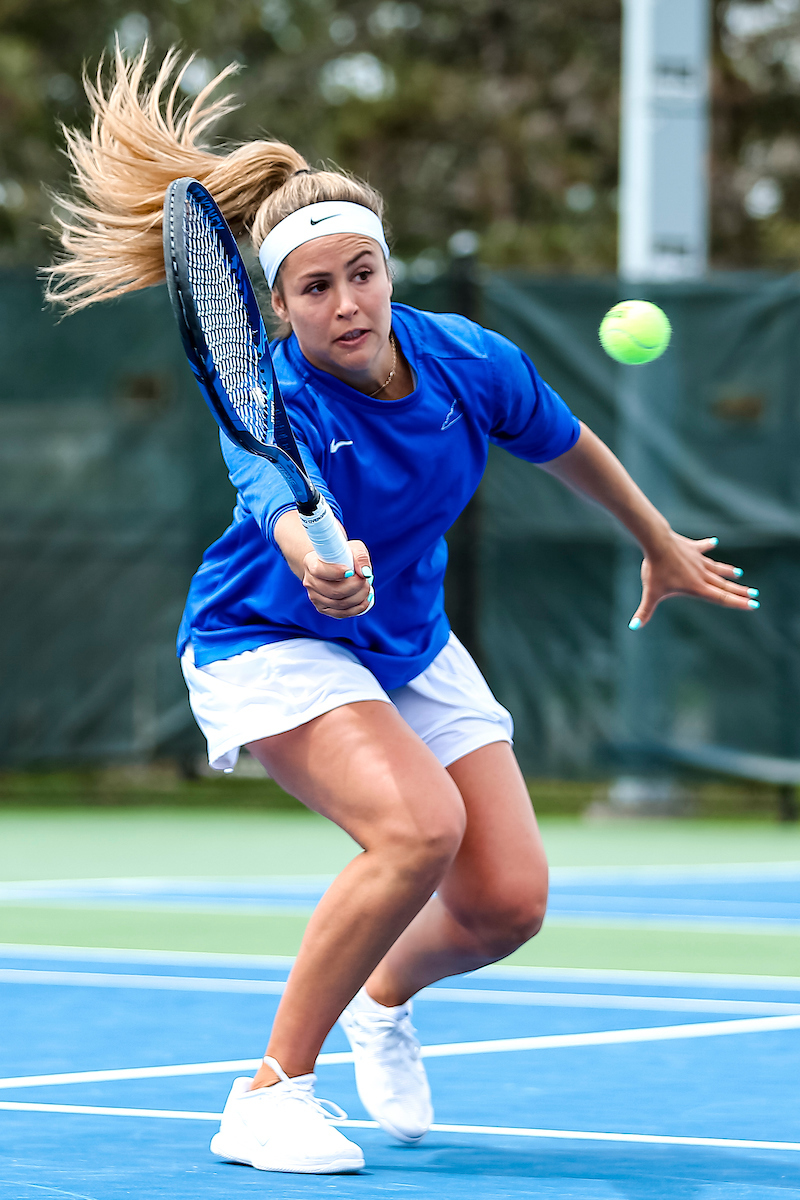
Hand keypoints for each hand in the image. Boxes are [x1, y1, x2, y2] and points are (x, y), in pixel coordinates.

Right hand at [301, 540, 373, 617]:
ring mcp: (315, 597)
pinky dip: (356, 609)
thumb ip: (360, 557)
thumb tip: (365, 573)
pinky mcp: (323, 608)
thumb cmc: (343, 556)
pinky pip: (340, 613)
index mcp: (311, 562)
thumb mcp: (353, 548)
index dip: (336, 573)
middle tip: (365, 580)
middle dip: (355, 587)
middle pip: (333, 591)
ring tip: (366, 588)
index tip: (350, 571)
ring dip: (358, 598)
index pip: (319, 570)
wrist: (332, 566)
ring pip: (339, 604)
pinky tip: (365, 600)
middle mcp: (310, 581)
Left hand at [630, 534, 758, 629]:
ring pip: (717, 568)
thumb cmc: (655, 570)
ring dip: (728, 571)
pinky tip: (714, 542)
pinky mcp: (692, 548)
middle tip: (755, 594)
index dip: (738, 603)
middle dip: (740, 591)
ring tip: (738, 574)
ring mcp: (699, 560)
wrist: (658, 543)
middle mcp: (702, 574)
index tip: (753, 605)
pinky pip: (703, 548)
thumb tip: (633, 626)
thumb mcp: (651, 593)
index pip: (721, 598)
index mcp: (697, 587)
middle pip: (724, 585)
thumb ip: (644, 610)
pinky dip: (708, 545)